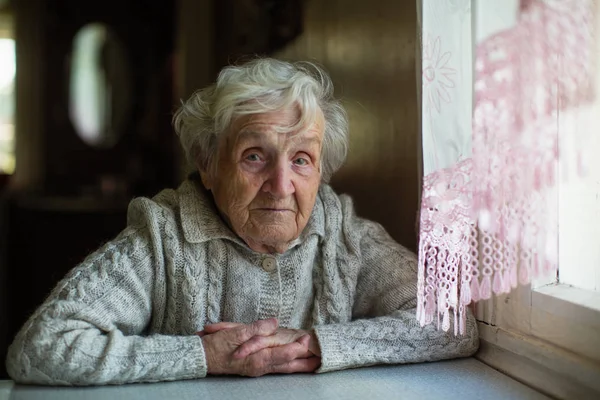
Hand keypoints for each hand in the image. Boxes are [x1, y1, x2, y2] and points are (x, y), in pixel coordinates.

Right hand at [202, 320, 321, 357]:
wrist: (201, 358)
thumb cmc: (216, 345)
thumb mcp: (234, 333)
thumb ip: (256, 328)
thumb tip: (274, 323)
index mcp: (256, 358)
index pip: (281, 355)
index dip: (296, 348)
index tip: (307, 340)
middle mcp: (259, 366)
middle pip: (287, 366)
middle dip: (305, 363)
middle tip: (322, 357)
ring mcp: (258, 368)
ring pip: (283, 368)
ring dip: (300, 366)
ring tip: (315, 363)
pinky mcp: (255, 366)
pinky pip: (276, 367)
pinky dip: (288, 365)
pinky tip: (294, 363)